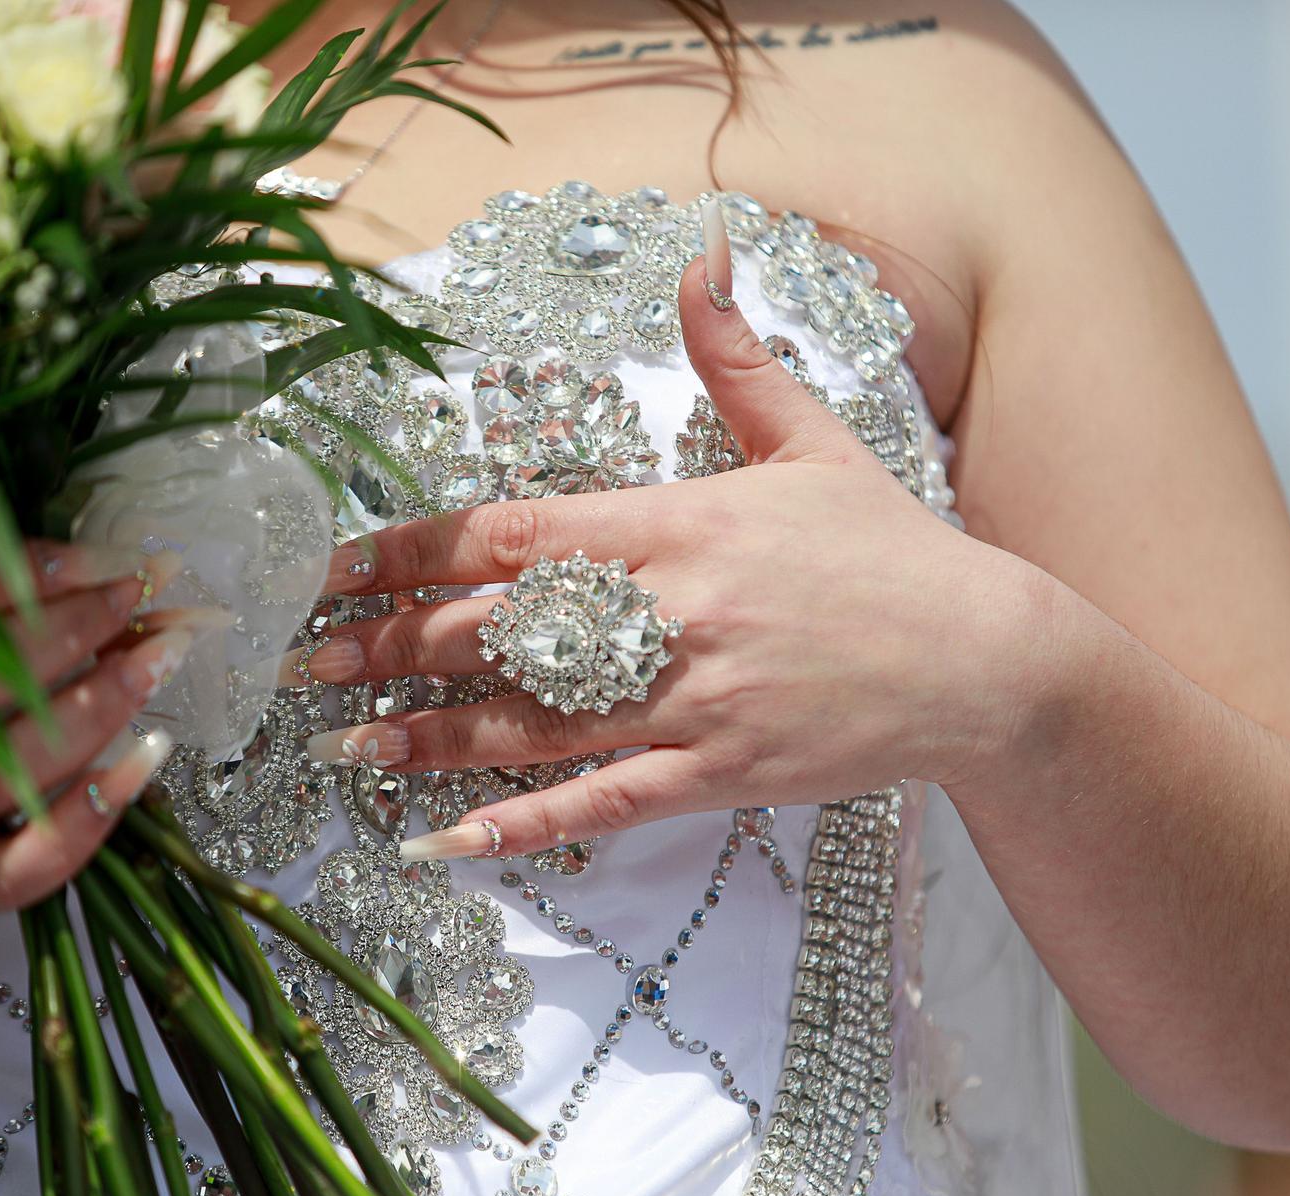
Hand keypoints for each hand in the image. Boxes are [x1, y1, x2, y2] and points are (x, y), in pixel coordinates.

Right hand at [0, 541, 221, 937]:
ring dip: (97, 706)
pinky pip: (31, 855)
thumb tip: (120, 570)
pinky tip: (148, 758)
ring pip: (9, 762)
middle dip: (73, 628)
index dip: (17, 573)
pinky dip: (94, 809)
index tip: (99, 558)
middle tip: (145, 594)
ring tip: (160, 658)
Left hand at [287, 254, 1058, 859]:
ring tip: (346, 744)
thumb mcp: (812, 442)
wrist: (984, 660)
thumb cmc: (889, 549)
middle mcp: (669, 612)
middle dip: (392, 644)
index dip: (412, 551)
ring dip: (430, 735)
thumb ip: (736, 360)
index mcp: (676, 524)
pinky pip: (604, 803)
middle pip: (500, 629)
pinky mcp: (720, 772)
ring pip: (534, 723)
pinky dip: (524, 825)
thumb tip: (702, 260)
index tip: (338, 567)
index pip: (512, 533)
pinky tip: (450, 840)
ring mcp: (692, 700)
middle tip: (305, 663)